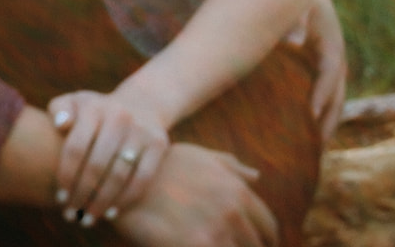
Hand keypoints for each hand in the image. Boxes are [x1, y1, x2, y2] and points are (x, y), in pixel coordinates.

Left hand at [47, 90, 168, 225]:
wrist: (141, 104)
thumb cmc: (97, 112)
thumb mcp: (75, 103)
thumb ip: (60, 109)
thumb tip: (61, 124)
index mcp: (93, 107)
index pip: (76, 147)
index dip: (66, 176)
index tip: (60, 197)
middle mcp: (118, 116)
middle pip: (96, 165)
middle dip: (81, 194)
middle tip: (71, 215)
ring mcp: (140, 130)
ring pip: (118, 175)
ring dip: (101, 202)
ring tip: (88, 218)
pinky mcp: (158, 144)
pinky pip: (142, 179)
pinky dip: (125, 200)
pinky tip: (110, 213)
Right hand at [116, 142, 276, 246]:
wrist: (125, 179)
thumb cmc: (163, 166)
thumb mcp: (198, 156)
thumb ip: (230, 167)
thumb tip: (256, 177)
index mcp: (238, 190)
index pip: (268, 227)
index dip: (265, 240)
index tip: (256, 245)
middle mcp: (232, 212)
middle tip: (228, 242)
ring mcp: (216, 233)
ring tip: (213, 243)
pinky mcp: (197, 246)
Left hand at [283, 0, 345, 142]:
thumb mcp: (297, 3)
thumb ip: (296, 20)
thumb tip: (293, 41)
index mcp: (333, 45)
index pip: (330, 76)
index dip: (322, 95)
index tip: (310, 116)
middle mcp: (335, 59)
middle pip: (337, 96)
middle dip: (327, 120)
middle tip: (315, 147)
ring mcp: (328, 64)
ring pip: (332, 99)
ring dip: (325, 121)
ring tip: (314, 147)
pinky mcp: (317, 66)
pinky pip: (321, 94)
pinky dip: (317, 110)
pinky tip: (306, 126)